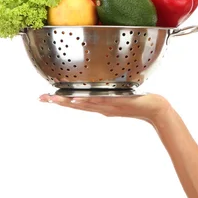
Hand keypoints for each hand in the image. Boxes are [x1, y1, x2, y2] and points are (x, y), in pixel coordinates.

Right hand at [38, 93, 170, 124]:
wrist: (154, 110)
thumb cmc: (138, 102)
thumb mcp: (119, 97)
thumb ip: (109, 94)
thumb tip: (100, 87)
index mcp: (100, 106)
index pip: (77, 104)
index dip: (60, 101)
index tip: (45, 97)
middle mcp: (102, 108)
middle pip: (76, 105)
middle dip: (58, 102)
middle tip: (42, 98)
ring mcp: (109, 106)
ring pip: (85, 104)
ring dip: (69, 102)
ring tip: (55, 99)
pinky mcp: (117, 102)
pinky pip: (101, 101)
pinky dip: (90, 101)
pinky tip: (80, 99)